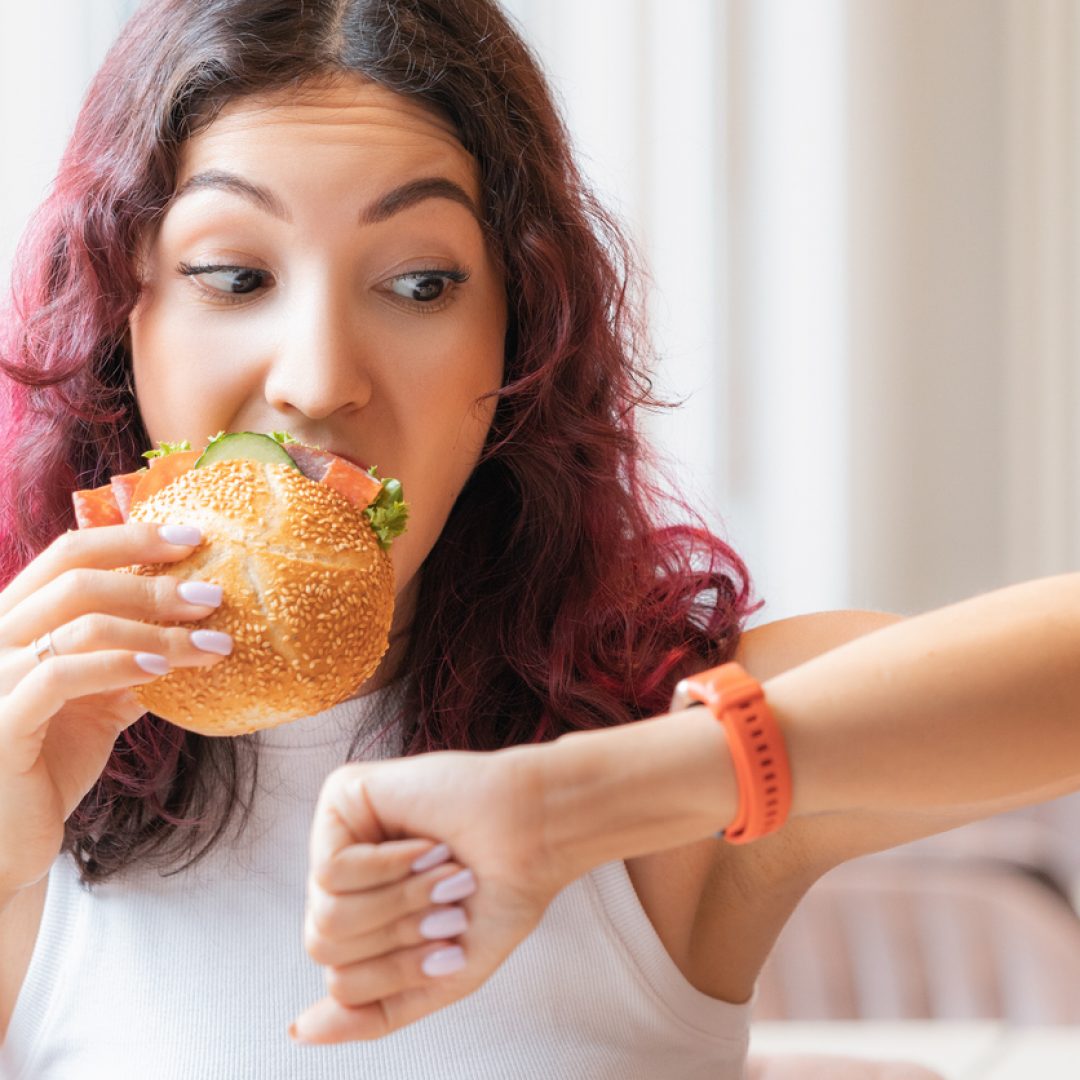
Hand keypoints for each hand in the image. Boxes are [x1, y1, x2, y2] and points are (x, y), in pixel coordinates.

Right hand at [0, 522, 226, 893]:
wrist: (8, 840)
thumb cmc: (49, 764)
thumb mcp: (98, 700)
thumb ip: (133, 660)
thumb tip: (197, 627)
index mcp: (14, 621)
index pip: (69, 554)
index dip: (132, 537)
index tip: (191, 538)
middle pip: (78, 580)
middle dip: (155, 583)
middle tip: (213, 596)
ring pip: (80, 625)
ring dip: (156, 629)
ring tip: (211, 641)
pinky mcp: (0, 723)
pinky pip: (60, 676)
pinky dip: (118, 664)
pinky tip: (163, 668)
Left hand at [291, 744, 570, 1043]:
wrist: (536, 834)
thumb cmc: (501, 892)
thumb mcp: (440, 976)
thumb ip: (374, 1012)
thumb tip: (299, 1032)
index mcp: (364, 915)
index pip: (339, 976)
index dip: (399, 970)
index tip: (452, 938)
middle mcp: (343, 876)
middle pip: (323, 945)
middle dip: (398, 934)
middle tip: (448, 901)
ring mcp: (339, 834)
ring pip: (325, 912)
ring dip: (399, 901)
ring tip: (442, 872)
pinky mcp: (342, 797)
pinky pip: (332, 870)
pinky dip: (388, 868)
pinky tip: (424, 846)